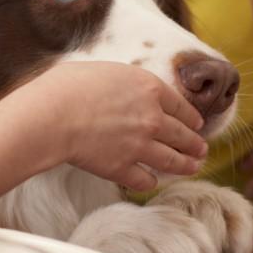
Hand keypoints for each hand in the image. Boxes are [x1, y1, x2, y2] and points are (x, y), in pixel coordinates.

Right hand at [13, 62, 207, 191]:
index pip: (183, 107)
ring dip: (186, 166)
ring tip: (193, 168)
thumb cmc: (67, 86)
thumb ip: (125, 82)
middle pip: (184, 136)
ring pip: (173, 161)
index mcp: (150, 89)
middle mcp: (152, 118)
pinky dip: (151, 181)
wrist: (51, 115)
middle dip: (195, 144)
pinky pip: (146, 180)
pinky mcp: (123, 169)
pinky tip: (152, 180)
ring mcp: (140, 146)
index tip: (196, 125)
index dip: (192, 118)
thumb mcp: (104, 70)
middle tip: (201, 150)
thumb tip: (126, 88)